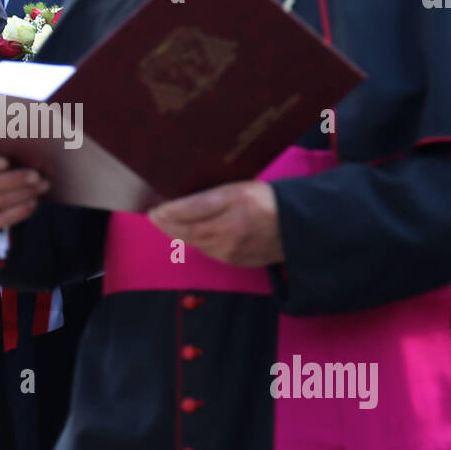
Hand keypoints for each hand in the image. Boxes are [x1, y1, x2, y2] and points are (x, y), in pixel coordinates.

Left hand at [147, 180, 281, 266]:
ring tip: (166, 224)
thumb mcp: (239, 188)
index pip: (192, 210)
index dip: (170, 211)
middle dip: (167, 225)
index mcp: (235, 203)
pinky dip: (194, 243)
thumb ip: (211, 196)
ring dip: (178, 235)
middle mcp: (233, 229)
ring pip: (196, 243)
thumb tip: (179, 204)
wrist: (296, 226)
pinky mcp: (236, 261)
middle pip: (190, 231)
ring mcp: (234, 249)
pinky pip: (208, 252)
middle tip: (154, 217)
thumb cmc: (267, 200)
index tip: (155, 209)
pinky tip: (188, 235)